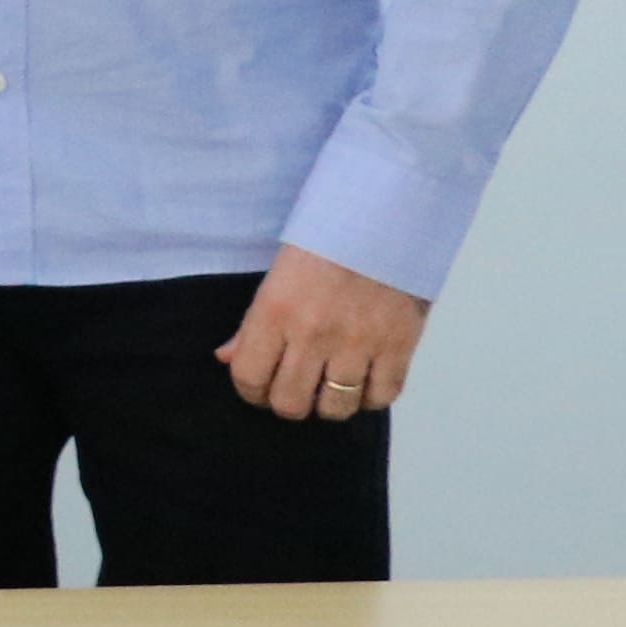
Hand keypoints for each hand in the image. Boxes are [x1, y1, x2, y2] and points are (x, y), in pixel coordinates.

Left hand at [217, 244, 428, 423]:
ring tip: (331, 386)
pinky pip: (382, 396)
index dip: (251, 391)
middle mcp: (313, 333)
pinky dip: (372, 396)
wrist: (385, 218)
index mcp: (275, 312)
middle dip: (289, 402)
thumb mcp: (276, 277)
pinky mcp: (398, 344)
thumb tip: (226, 358)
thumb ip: (251, 325)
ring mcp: (358, 342)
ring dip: (330, 404)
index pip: (249, 378)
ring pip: (336, 408)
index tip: (261, 387)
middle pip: (290, 403)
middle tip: (297, 389)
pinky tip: (366, 380)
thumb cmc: (326, 244)